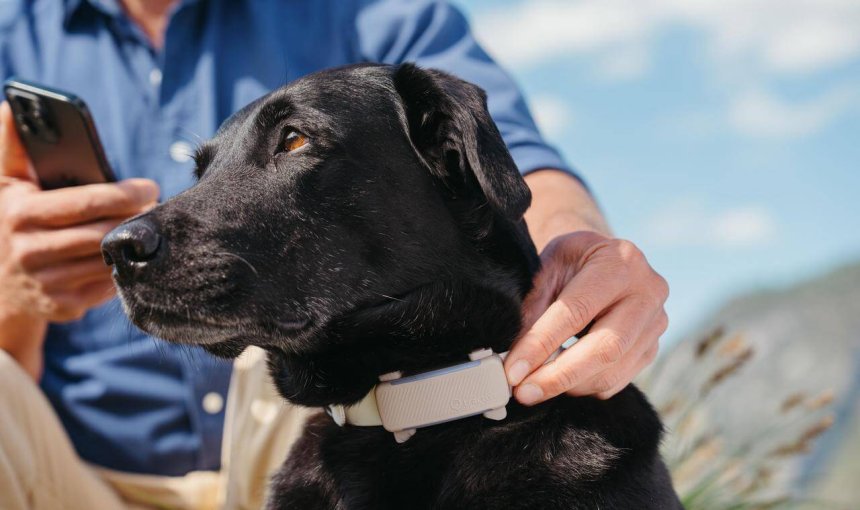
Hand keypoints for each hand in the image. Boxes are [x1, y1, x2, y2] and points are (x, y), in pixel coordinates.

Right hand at [0, 101, 158, 377]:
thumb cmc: (9, 219)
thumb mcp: (5, 185)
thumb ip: (11, 148)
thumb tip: (11, 105)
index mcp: (19, 214)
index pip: (85, 203)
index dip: (123, 194)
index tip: (149, 186)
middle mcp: (30, 252)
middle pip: (102, 233)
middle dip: (135, 217)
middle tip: (157, 205)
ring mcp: (46, 284)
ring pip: (108, 260)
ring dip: (134, 242)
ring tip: (149, 226)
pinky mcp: (63, 307)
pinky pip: (108, 285)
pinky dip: (125, 268)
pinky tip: (132, 254)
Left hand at [504, 231, 668, 403]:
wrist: (603, 258)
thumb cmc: (571, 261)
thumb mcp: (548, 267)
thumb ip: (533, 306)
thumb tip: (514, 356)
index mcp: (619, 262)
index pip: (576, 311)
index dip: (542, 344)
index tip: (512, 370)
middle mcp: (647, 292)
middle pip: (605, 348)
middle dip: (559, 376)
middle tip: (523, 392)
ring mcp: (656, 322)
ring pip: (613, 371)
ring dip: (568, 386)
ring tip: (534, 386)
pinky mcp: (652, 348)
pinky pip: (617, 380)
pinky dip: (583, 386)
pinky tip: (559, 378)